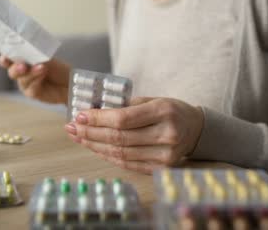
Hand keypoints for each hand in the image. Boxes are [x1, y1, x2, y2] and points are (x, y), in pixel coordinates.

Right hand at [0, 56, 70, 103]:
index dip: (5, 58)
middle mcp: (21, 72)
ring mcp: (26, 83)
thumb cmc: (58, 68)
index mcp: (22, 60)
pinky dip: (37, 80)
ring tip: (42, 67)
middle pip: (12, 71)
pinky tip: (43, 73)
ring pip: (22, 79)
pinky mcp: (32, 93)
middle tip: (22, 65)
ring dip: (31, 72)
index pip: (9, 59)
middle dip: (15, 67)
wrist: (69, 82)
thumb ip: (35, 56)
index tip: (5, 56)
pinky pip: (30, 88)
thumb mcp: (47, 58)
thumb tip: (28, 53)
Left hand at [64, 97, 204, 173]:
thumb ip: (126, 106)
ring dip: (95, 146)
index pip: (123, 119)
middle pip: (119, 138)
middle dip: (90, 133)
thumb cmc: (170, 110)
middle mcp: (166, 135)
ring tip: (78, 137)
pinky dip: (108, 156)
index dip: (98, 119)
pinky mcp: (161, 168)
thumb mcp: (152, 99)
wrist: (195, 129)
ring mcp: (165, 155)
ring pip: (121, 153)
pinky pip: (128, 164)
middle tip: (72, 127)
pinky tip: (94, 148)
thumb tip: (92, 112)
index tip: (79, 115)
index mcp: (164, 111)